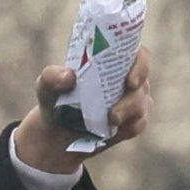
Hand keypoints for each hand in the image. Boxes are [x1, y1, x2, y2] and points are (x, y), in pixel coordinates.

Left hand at [13, 50, 151, 172]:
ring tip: (111, 120)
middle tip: (115, 111)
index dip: (141, 64)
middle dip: (132, 97)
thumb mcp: (46, 86)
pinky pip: (138, 124)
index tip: (130, 80)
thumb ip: (51, 77)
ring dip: (128, 113)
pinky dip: (128, 127)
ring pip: (142, 104)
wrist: (56, 134)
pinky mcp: (133, 121)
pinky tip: (115, 130)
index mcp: (111, 61)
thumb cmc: (55, 100)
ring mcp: (133, 100)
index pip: (138, 55)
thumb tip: (70, 76)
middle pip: (142, 82)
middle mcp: (127, 78)